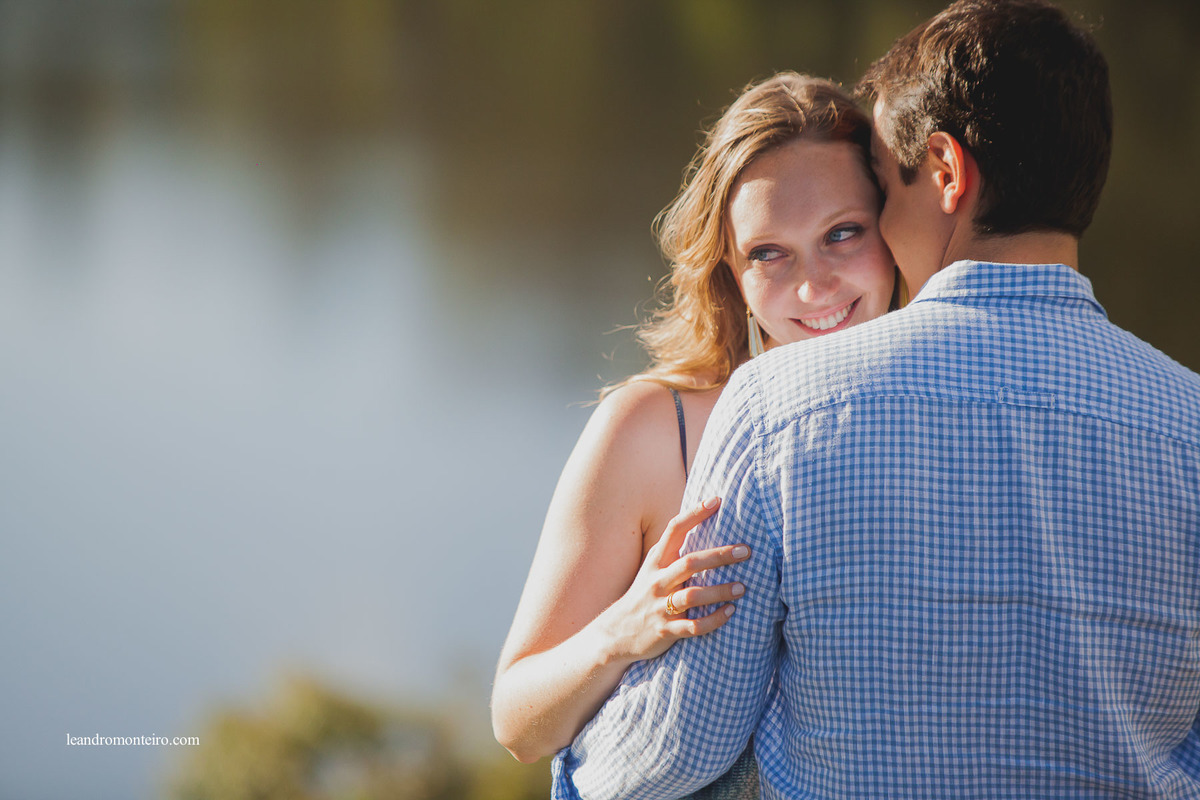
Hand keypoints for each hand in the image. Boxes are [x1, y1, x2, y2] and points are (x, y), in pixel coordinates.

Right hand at [601, 497, 749, 662]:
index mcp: (656, 561)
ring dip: (719, 591)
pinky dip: (713, 620)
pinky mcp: (665, 630)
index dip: (694, 514)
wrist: (617, 632)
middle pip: (689, 563)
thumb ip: (673, 551)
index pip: (674, 530)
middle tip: (745, 550)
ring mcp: (660, 606)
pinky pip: (693, 626)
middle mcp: (658, 581)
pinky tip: (730, 612)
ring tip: (742, 587)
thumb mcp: (653, 569)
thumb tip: (703, 526)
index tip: (717, 501)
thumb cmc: (644, 595)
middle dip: (719, 555)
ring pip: (692, 596)